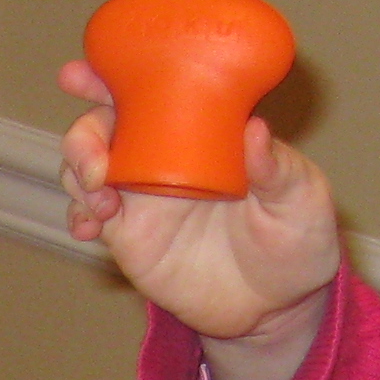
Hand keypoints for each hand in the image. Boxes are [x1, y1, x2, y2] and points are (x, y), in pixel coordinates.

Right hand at [55, 58, 340, 349]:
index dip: (114, 75)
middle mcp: (164, 155)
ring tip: (103, 202)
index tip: (83, 73)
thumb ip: (278, 169)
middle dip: (83, 134)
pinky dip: (79, 215)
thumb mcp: (301, 199)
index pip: (153, 89)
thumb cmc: (297, 239)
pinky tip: (89, 228)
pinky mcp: (130, 237)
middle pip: (103, 126)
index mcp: (203, 128)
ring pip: (87, 168)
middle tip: (96, 161)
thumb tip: (254, 130)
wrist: (278, 306)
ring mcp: (142, 196)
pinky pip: (89, 215)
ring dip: (78, 174)